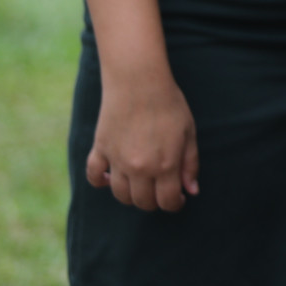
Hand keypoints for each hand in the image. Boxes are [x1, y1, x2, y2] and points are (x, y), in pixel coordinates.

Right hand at [87, 72, 199, 211]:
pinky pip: (94, 176)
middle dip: (154, 201)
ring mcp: (117, 160)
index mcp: (165, 165)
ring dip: (131, 195)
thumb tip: (191, 191)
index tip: (177, 199)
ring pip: (120, 194)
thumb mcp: (189, 133)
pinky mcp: (100, 149)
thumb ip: (190, 164)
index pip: (167, 202)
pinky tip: (110, 178)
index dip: (174, 204)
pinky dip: (100, 181)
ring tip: (140, 184)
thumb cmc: (169, 104)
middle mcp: (140, 168)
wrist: (139, 81)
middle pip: (143, 202)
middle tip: (160, 190)